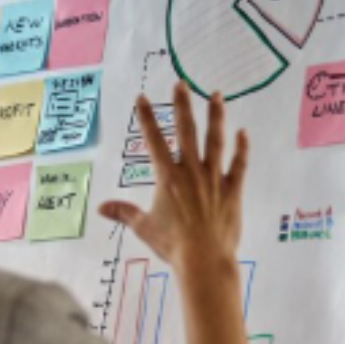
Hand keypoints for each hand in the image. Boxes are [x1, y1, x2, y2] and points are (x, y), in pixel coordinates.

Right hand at [100, 83, 248, 274]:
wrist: (204, 259)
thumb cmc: (171, 244)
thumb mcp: (144, 227)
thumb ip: (124, 212)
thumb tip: (101, 208)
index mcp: (167, 178)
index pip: (153, 141)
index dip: (146, 119)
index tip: (142, 98)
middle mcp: (190, 171)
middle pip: (186, 132)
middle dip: (182, 106)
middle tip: (181, 84)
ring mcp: (214, 179)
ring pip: (215, 140)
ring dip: (216, 116)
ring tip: (216, 94)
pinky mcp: (232, 190)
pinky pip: (239, 164)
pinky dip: (241, 148)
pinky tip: (242, 133)